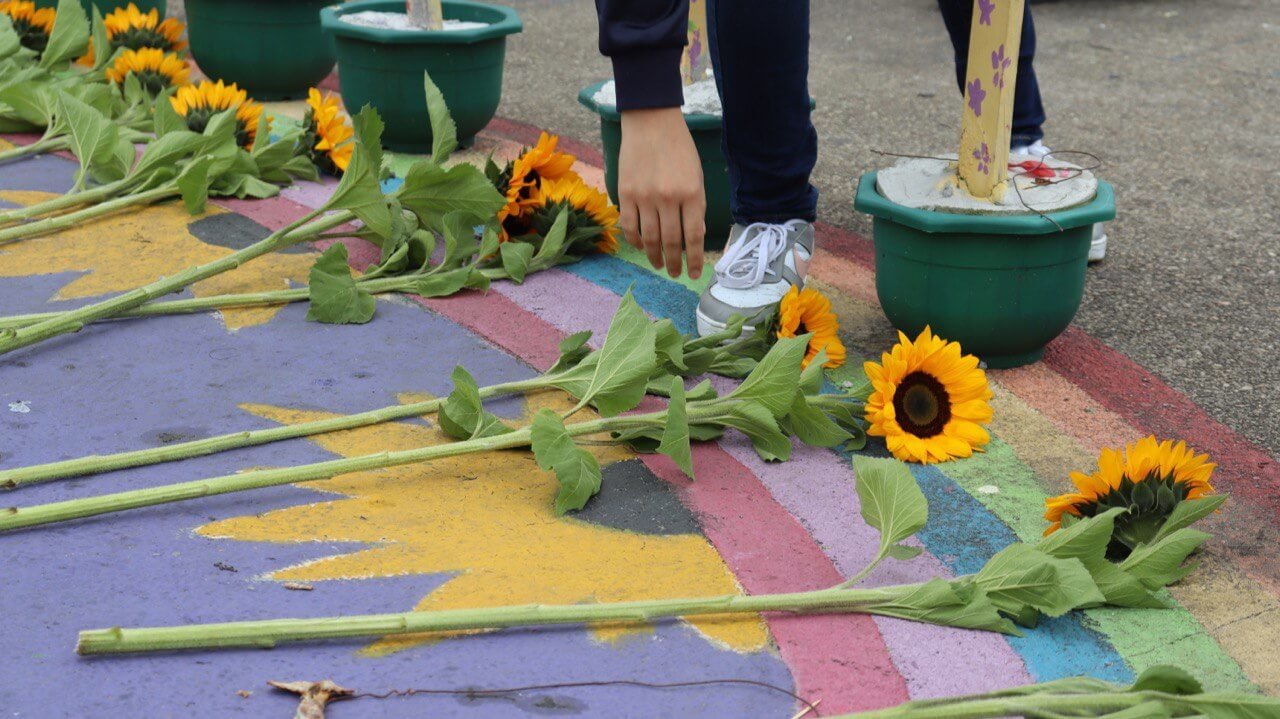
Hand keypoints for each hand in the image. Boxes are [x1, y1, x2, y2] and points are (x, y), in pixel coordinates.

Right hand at [618, 108, 705, 278]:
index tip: (694, 274)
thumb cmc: (679, 148)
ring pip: (650, 238)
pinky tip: (641, 247)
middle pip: (671, 242)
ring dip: (654, 256)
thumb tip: (693, 237)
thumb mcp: (696, 175)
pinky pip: (629, 226)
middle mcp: (668, 198)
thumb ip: (696, 206)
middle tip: (675, 274)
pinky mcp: (626, 193)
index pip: (694, 236)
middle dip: (674, 263)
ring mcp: (645, 197)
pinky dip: (635, 241)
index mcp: (692, 193)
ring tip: (658, 266)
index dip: (695, 259)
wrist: (651, 122)